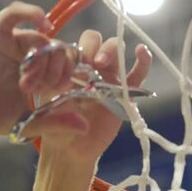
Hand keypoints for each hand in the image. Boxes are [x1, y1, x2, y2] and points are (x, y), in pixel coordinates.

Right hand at [0, 1, 81, 135]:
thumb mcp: (27, 121)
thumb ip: (55, 121)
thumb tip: (85, 127)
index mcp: (38, 71)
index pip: (66, 63)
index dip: (69, 74)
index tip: (59, 91)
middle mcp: (28, 54)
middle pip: (59, 49)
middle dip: (56, 71)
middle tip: (42, 90)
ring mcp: (14, 41)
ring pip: (43, 38)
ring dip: (41, 62)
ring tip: (27, 83)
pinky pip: (17, 13)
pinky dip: (32, 13)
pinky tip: (44, 24)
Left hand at [39, 30, 152, 164]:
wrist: (72, 150)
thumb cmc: (55, 130)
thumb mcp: (48, 115)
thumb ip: (59, 103)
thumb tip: (76, 88)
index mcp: (67, 67)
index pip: (71, 45)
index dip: (73, 52)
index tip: (71, 69)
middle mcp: (88, 67)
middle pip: (94, 40)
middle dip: (93, 46)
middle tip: (91, 63)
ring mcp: (107, 77)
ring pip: (115, 49)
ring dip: (111, 50)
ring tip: (102, 64)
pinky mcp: (124, 91)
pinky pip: (137, 73)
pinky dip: (143, 61)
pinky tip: (142, 51)